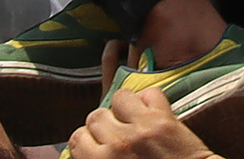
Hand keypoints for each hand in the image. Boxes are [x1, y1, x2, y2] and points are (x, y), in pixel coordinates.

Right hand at [65, 82, 207, 158]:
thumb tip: (89, 149)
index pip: (78, 138)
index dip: (87, 139)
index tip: (96, 142)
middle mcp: (119, 144)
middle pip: (96, 116)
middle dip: (105, 124)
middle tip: (117, 133)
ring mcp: (142, 128)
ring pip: (119, 97)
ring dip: (125, 107)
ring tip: (133, 119)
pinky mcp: (164, 119)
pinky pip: (149, 93)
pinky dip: (151, 100)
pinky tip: (152, 113)